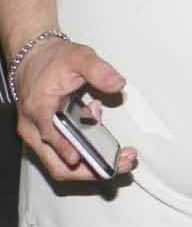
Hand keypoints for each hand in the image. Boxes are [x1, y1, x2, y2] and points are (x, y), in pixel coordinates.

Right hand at [13, 38, 137, 181]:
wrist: (35, 57)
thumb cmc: (52, 60)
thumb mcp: (79, 57)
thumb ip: (99, 70)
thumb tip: (117, 84)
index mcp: (38, 109)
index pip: (50, 136)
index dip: (66, 149)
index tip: (80, 157)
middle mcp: (34, 128)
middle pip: (57, 163)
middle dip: (90, 169)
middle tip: (121, 162)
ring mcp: (39, 135)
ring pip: (62, 163)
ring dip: (92, 164)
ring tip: (122, 156)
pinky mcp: (48, 136)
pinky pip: (66, 152)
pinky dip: (86, 150)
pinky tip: (101, 130)